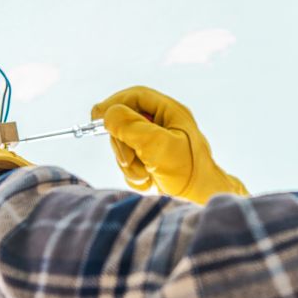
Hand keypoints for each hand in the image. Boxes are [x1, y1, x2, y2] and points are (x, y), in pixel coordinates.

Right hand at [91, 86, 247, 204]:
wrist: (200, 200)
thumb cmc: (188, 171)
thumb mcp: (158, 145)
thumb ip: (131, 126)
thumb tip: (107, 115)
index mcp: (170, 113)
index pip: (135, 97)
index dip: (114, 103)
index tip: (97, 116)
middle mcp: (162, 126)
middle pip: (124, 123)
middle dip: (122, 144)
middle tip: (130, 159)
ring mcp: (155, 145)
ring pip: (123, 147)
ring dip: (130, 164)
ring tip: (147, 175)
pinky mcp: (149, 163)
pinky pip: (128, 165)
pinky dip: (135, 176)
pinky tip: (150, 182)